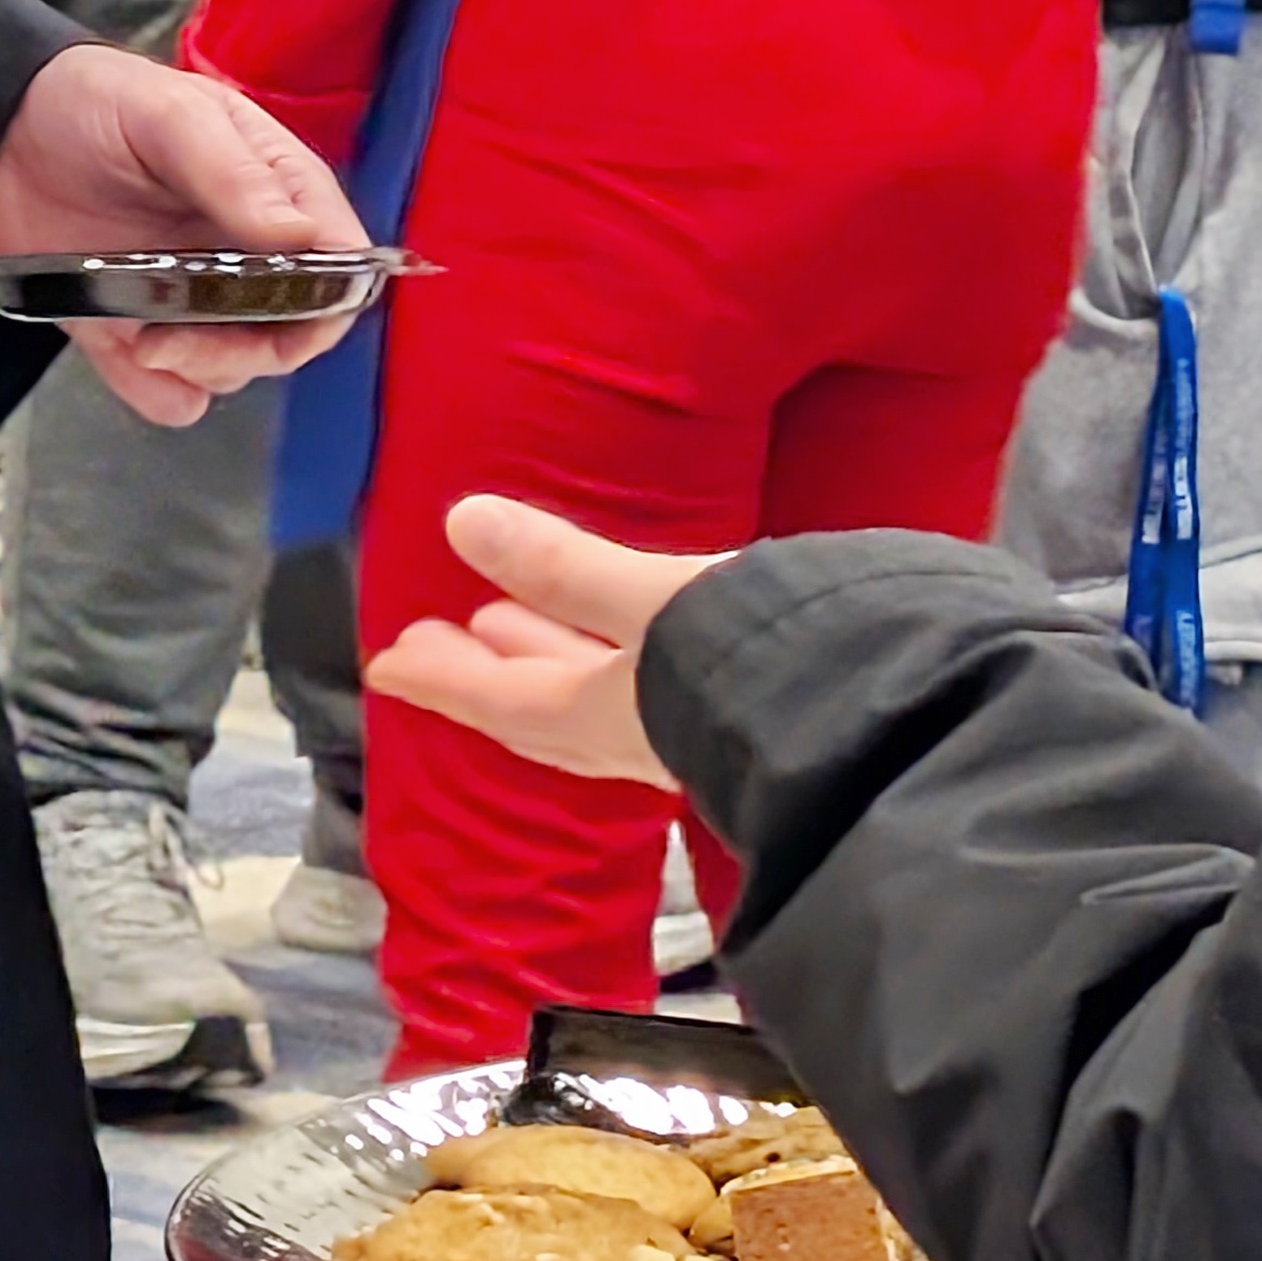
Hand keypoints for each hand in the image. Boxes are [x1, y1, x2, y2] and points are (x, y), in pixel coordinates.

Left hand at [0, 44, 367, 422]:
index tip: (278, 309)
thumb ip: (233, 172)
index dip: (325, 298)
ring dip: (198, 369)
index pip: (340, 263)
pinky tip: (128, 359)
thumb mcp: (166, 114)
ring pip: (236, 368)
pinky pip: (170, 392)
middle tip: (176, 339)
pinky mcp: (136, 331)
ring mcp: (192, 297)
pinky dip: (157, 392)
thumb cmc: (93, 101)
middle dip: (247, 349)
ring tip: (138, 338)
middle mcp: (246, 251)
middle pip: (293, 332)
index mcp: (274, 190)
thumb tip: (304, 239)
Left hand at [363, 492, 719, 794]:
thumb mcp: (653, 601)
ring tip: (501, 623)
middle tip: (432, 639)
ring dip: (536, 665)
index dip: (439, 680)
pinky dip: (588, 669)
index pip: (497, 700)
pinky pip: (620, 700)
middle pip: (532, 709)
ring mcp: (678, 740)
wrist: (876, 727)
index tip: (385, 667)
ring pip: (580, 706)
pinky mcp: (719, 724)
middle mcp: (631, 740)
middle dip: (479, 673)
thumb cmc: (752, 659)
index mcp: (600, 717)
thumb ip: (566, 567)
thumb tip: (462, 520)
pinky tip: (608, 649)